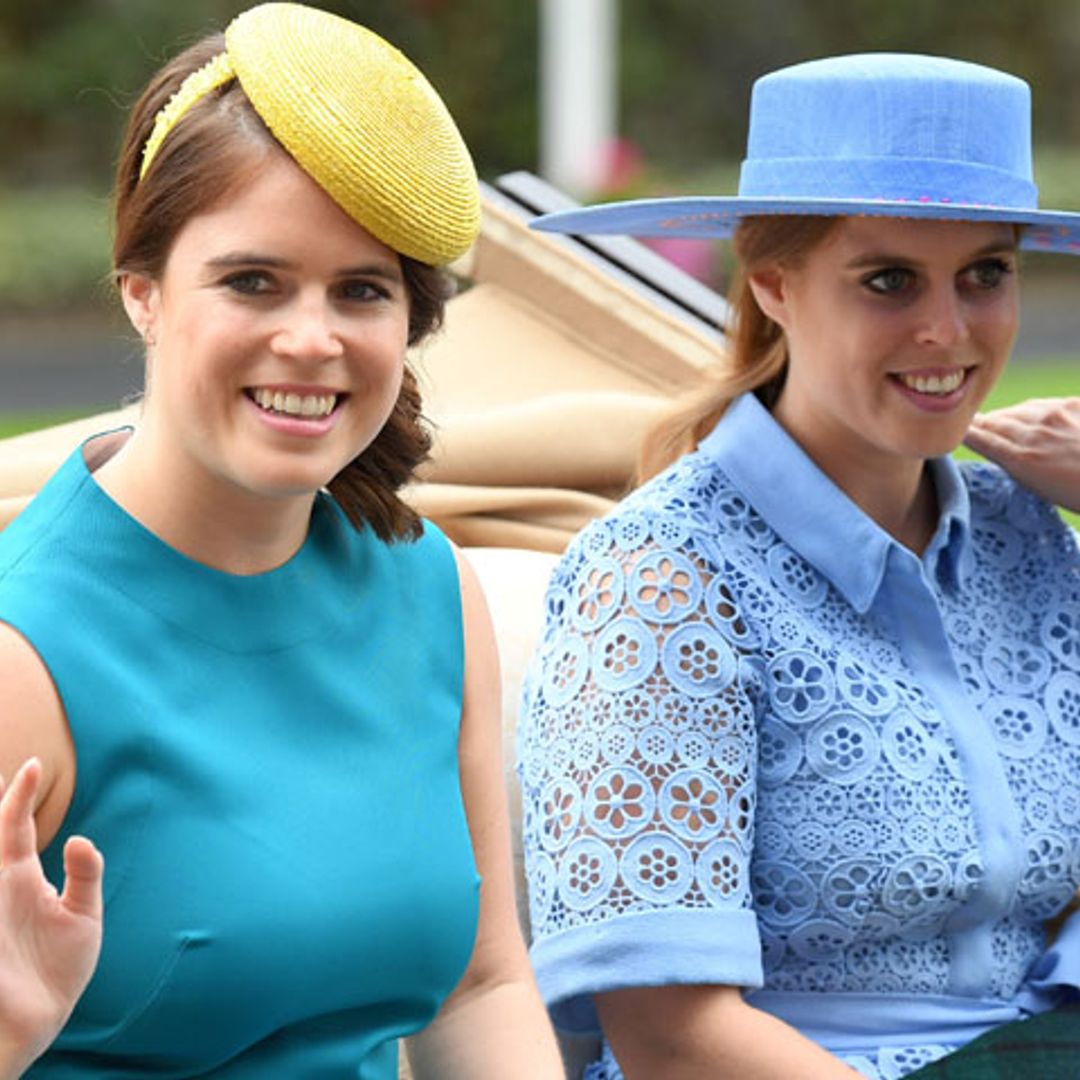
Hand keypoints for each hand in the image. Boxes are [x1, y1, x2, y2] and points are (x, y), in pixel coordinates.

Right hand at [0, 759, 102, 1075]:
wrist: (34, 1024)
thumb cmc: (56, 970)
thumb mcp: (84, 916)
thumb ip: (85, 874)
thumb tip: (76, 839)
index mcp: (19, 878)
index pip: (14, 826)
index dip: (20, 796)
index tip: (33, 764)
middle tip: (15, 767)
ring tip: (1, 794)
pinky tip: (1, 869)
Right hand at [964, 397, 1079, 512]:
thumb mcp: (1044, 488)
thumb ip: (1020, 465)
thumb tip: (1006, 452)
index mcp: (1021, 456)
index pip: (979, 435)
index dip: (964, 431)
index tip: (954, 430)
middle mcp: (1034, 430)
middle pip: (997, 420)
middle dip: (983, 422)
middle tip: (971, 424)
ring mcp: (1056, 413)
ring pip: (1021, 409)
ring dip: (1010, 415)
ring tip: (1002, 421)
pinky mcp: (1076, 404)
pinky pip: (1047, 404)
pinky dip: (1037, 411)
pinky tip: (1038, 417)